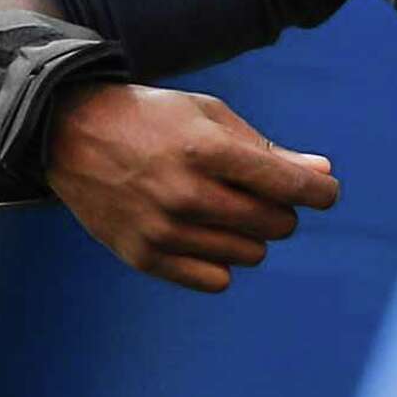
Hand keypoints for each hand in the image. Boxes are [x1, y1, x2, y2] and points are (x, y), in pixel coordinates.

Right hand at [47, 84, 338, 292]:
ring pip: (251, 254)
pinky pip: (216, 279)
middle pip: (276, 224)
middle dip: (281, 209)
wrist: (71, 134)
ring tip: (221, 208)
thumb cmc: (154, 120)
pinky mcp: (143, 256)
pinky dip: (220, 260)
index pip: (289, 187)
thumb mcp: (211, 117)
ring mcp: (162, 230)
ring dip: (250, 234)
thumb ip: (269, 151)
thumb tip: (324, 177)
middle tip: (256, 192)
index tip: (325, 192)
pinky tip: (202, 233)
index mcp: (206, 150)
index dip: (321, 193)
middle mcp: (185, 194)